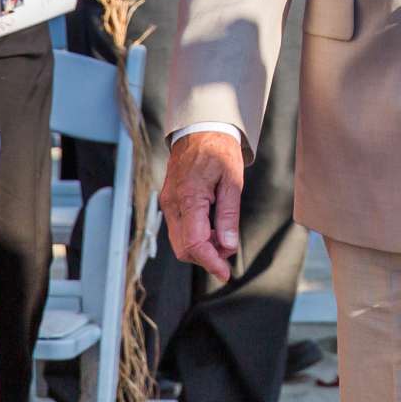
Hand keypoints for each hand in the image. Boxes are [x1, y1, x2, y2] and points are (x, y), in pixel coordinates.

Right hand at [162, 129, 245, 279]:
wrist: (200, 128)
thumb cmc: (219, 150)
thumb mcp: (232, 181)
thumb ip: (229, 215)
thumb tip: (228, 246)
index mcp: (189, 197)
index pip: (194, 243)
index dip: (210, 262)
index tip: (225, 273)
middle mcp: (172, 203)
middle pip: (183, 248)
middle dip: (206, 257)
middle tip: (229, 250)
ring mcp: (167, 202)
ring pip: (179, 242)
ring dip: (201, 247)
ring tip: (223, 236)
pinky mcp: (169, 201)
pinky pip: (179, 229)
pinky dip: (195, 236)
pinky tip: (211, 228)